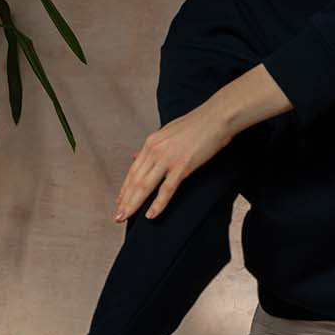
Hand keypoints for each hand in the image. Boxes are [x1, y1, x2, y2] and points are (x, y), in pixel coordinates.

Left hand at [112, 98, 232, 222]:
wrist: (218, 116)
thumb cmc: (198, 124)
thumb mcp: (168, 132)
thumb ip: (152, 147)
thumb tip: (136, 156)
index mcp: (151, 142)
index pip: (133, 170)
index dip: (124, 189)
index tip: (119, 202)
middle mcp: (155, 150)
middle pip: (135, 181)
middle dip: (124, 201)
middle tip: (117, 216)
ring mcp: (167, 158)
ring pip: (145, 186)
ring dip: (134, 204)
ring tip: (125, 218)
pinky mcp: (182, 166)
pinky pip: (166, 189)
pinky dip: (157, 204)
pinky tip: (150, 215)